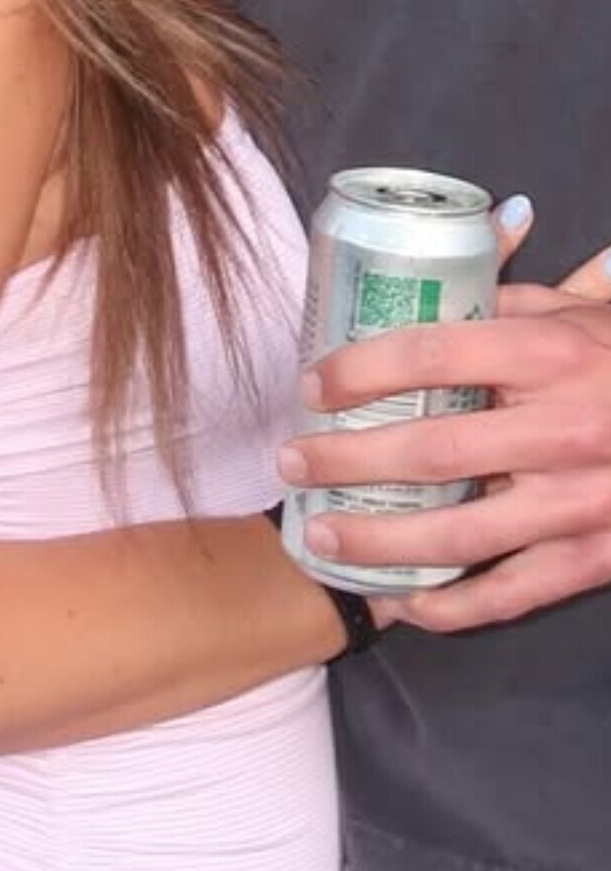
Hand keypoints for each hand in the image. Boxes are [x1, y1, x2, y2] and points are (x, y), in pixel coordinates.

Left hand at [277, 237, 610, 631]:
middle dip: (346, 460)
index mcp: (555, 355)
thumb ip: (510, 296)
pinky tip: (403, 601)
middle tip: (292, 462)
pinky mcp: (595, 557)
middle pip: (432, 450)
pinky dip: (451, 605)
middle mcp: (567, 429)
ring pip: (460, 533)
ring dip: (379, 540)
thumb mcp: (584, 313)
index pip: (436, 353)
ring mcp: (582, 502)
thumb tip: (434, 265)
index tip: (313, 382)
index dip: (363, 368)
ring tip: (322, 536)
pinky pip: (510, 593)